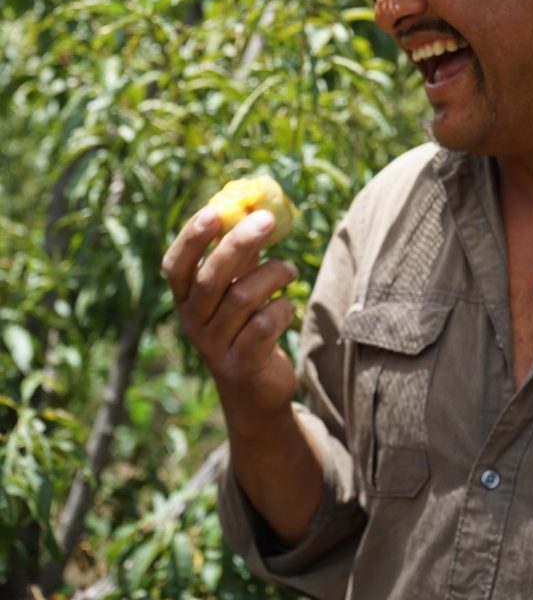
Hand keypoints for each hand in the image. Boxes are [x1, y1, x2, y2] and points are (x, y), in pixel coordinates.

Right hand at [162, 205, 297, 432]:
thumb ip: (240, 256)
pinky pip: (262, 327)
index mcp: (185, 298)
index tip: (215, 211)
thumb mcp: (235, 289)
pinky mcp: (241, 365)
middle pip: (210, 278)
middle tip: (267, 219)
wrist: (253, 390)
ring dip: (272, 275)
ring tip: (290, 270)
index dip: (191, 238)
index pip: (175, 265)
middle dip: (239, 244)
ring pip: (241, 298)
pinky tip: (287, 305)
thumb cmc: (245, 326)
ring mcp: (214, 346)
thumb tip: (257, 209)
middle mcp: (193, 321)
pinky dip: (280, 309)